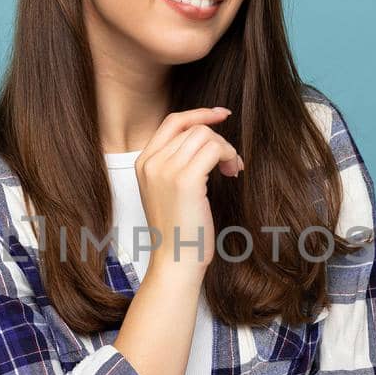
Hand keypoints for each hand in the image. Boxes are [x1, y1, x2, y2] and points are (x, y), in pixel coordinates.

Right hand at [134, 107, 242, 273]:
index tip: (221, 115)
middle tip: (230, 164)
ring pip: (205, 135)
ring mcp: (166, 170)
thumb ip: (176, 164)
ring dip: (226, 149)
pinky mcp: (186, 180)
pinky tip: (232, 172)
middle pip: (193, 128)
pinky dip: (229, 156)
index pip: (173, 122)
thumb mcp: (168, 191)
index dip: (199, 114)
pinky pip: (214, 149)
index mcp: (143, 163)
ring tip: (231, 170)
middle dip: (219, 141)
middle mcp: (151, 162)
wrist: (176, 260)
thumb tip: (205, 136)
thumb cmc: (179, 231)